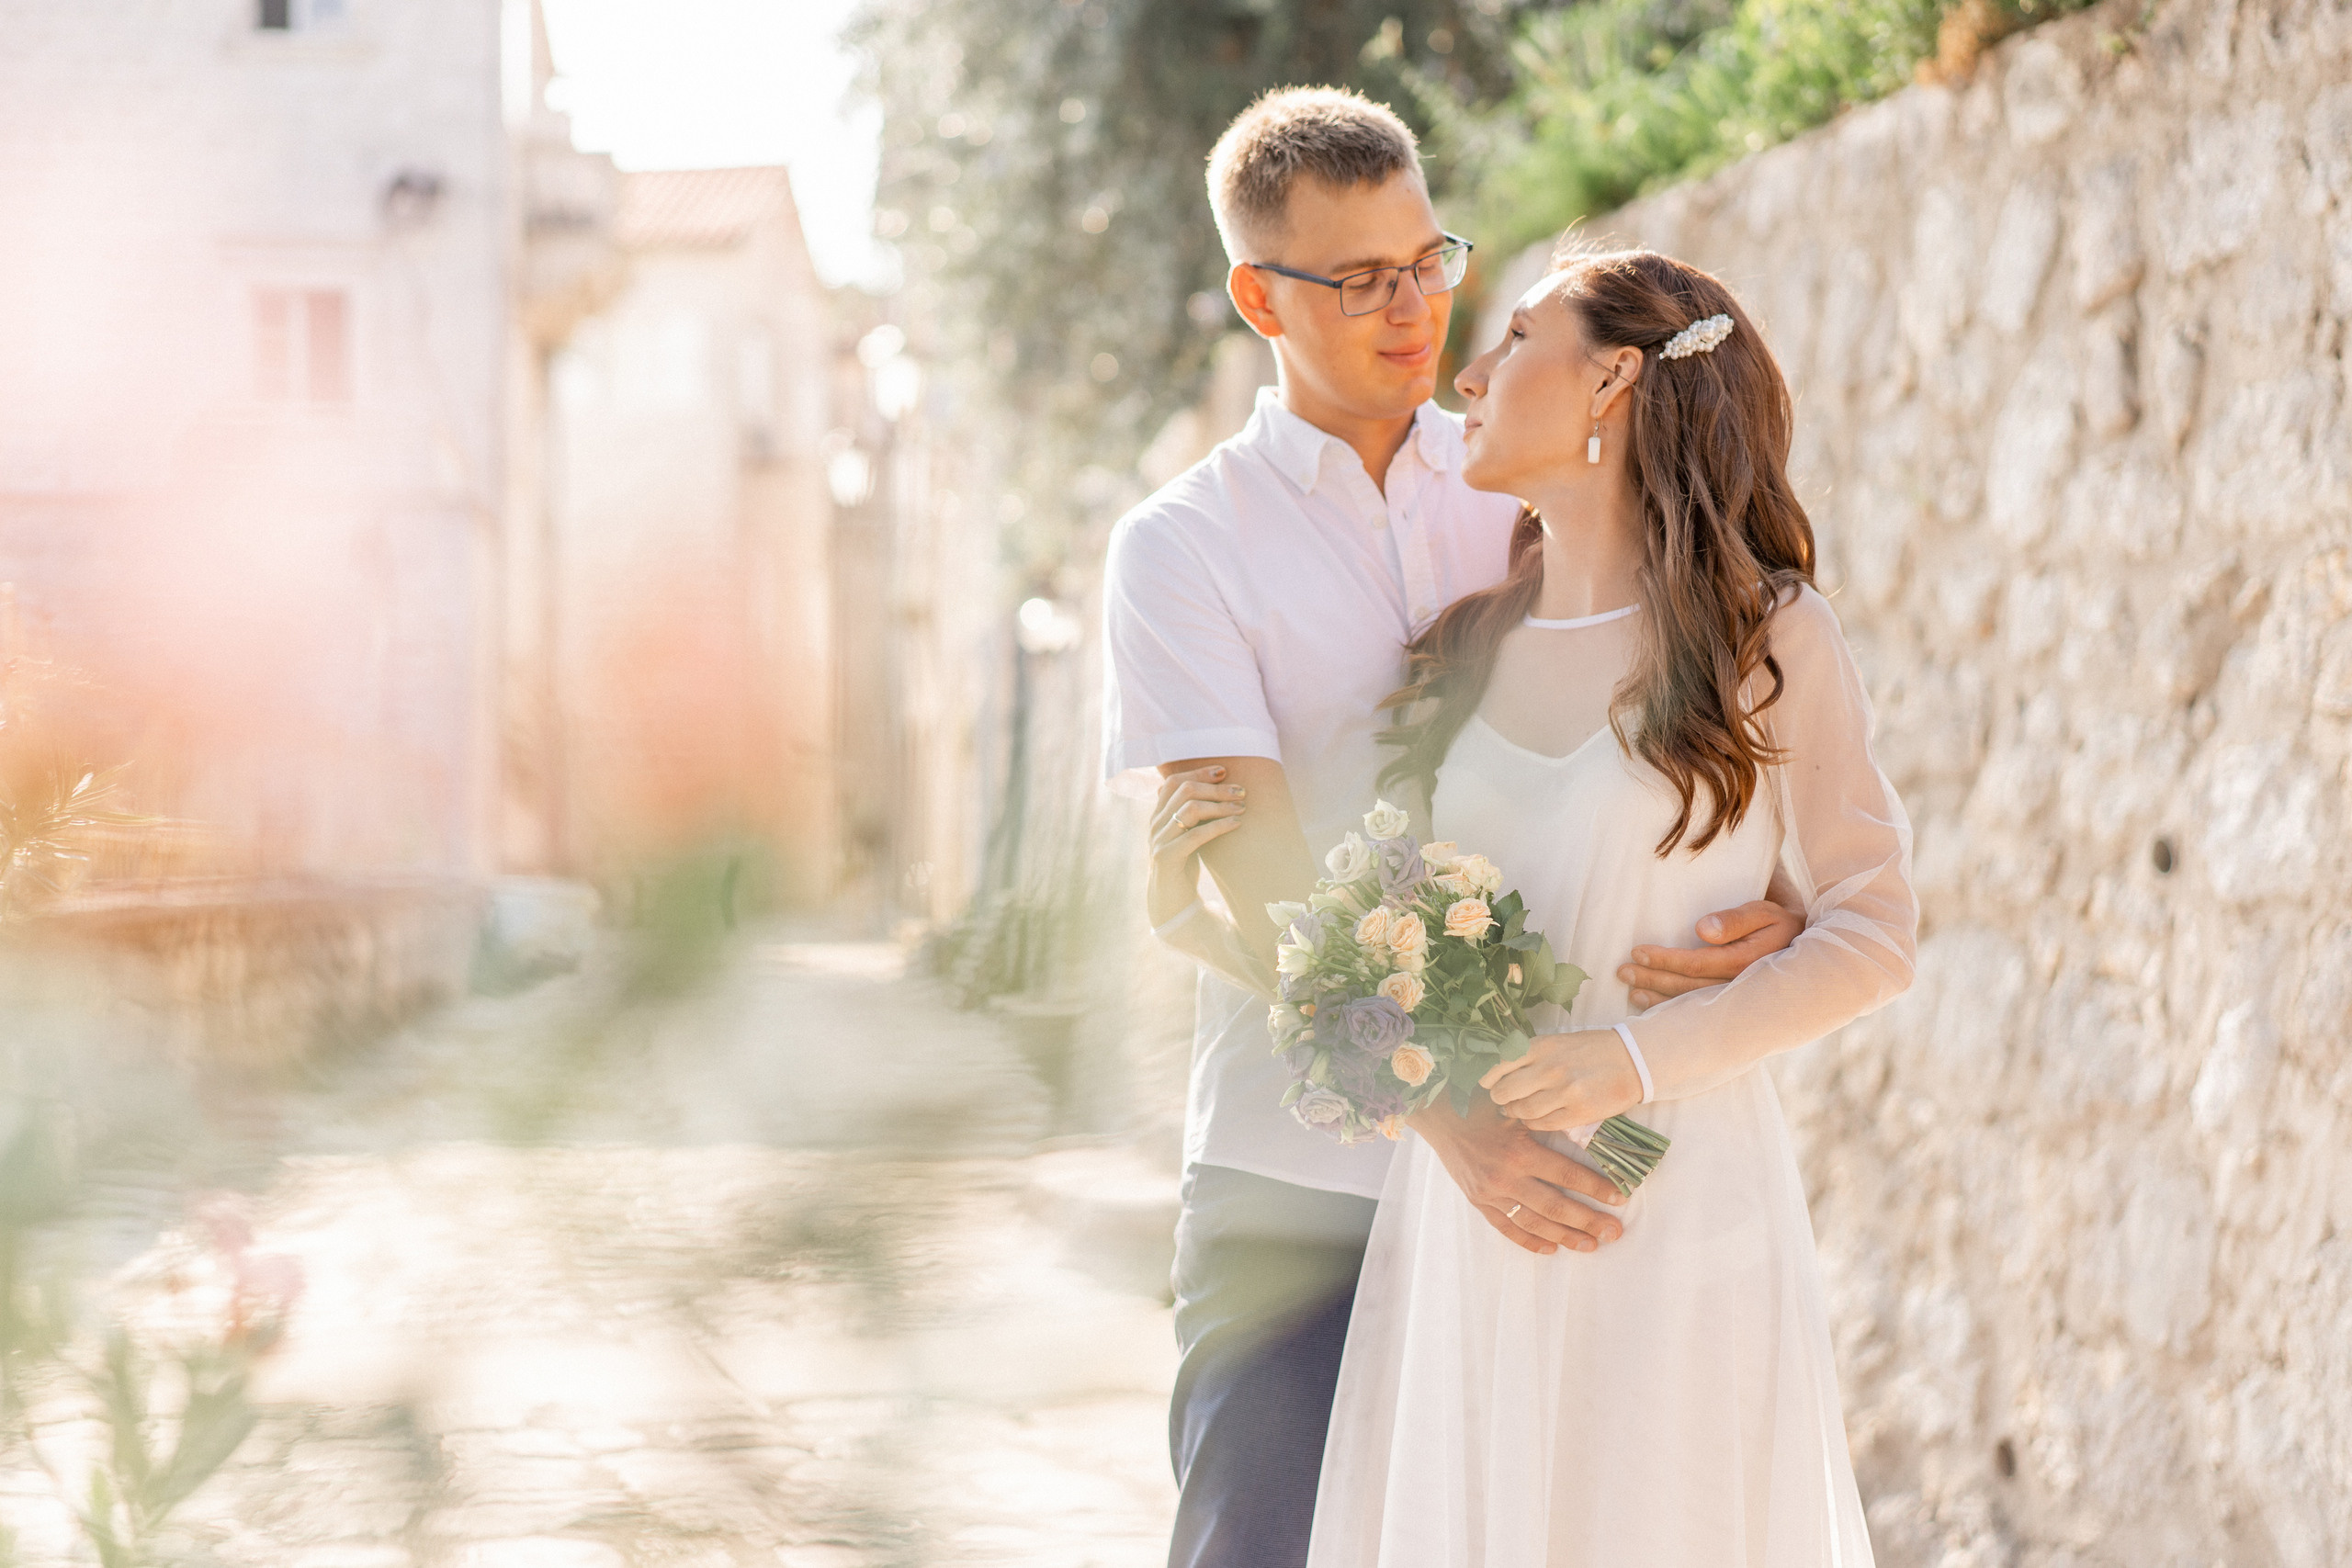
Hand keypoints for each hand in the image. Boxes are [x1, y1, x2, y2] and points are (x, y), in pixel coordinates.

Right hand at [1148, 765, 1245, 926]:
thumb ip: (1193, 814)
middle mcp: (1155, 824)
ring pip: (1190, 809)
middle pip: (1184, 791)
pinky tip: (1236, 824)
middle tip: (1241, 791)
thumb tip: (1220, 790)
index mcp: (1158, 815)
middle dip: (1215, 788)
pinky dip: (1219, 826)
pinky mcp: (1167, 857)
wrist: (1171, 901)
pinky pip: (1195, 835)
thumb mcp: (1186, 834)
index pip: (1173, 782)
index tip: (1224, 771)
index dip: (1198, 772)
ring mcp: (1159, 840)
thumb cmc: (1184, 864)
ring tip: (1242, 808)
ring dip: (1220, 805)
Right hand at [1408, 1092, 1625, 1255]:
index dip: (1595, 1187)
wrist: (1439, 1114)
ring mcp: (1490, 1193)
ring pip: (1534, 1222)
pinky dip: (1528, 1240)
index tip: (1620, 1198)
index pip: (1567, 1174)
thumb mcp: (1518, 1108)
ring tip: (1590, 1246)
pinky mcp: (1478, 1200)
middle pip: (1555, 1205)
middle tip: (1614, 1232)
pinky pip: (1506, 1227)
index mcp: (1520, 1150)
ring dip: (1564, 1236)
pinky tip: (1550, 1249)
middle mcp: (1506, 1176)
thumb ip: (1547, 1121)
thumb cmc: (1483, 1104)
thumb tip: (1588, 1128)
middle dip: (1588, 1221)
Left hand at [1479, 1029, 1643, 1133]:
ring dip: (1515, 1112)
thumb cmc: (1591, 1049)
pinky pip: (1542, 1124)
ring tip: (1518, 1108)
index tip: (1485, 1082)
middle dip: (1499, 1097)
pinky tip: (1536, 1117)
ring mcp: (1564, 1092)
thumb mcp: (1556, 1041)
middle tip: (1503, 1098)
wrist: (1633, 1060)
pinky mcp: (1579, 1112)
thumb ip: (1527, 1054)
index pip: (1498, 1064)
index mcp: (1542, 1046)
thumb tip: (1494, 1068)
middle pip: (1504, 1091)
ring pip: (1521, 1111)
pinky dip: (1533, 1123)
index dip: (1487, 1077)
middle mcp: (1549, 1068)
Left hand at [1617, 898, 1801, 1008]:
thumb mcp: (1767, 910)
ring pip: (1695, 1006)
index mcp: (1752, 963)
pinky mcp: (1741, 1009)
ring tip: (1631, 990)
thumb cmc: (1784, 920)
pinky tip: (1653, 1008)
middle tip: (1623, 972)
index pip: (1699, 965)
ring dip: (1660, 999)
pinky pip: (1704, 1015)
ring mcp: (1744, 1003)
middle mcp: (1747, 988)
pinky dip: (1675, 1013)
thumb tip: (1702, 930)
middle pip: (1691, 989)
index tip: (1638, 951)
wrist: (1818, 952)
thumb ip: (1737, 918)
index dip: (1666, 959)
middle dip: (1654, 980)